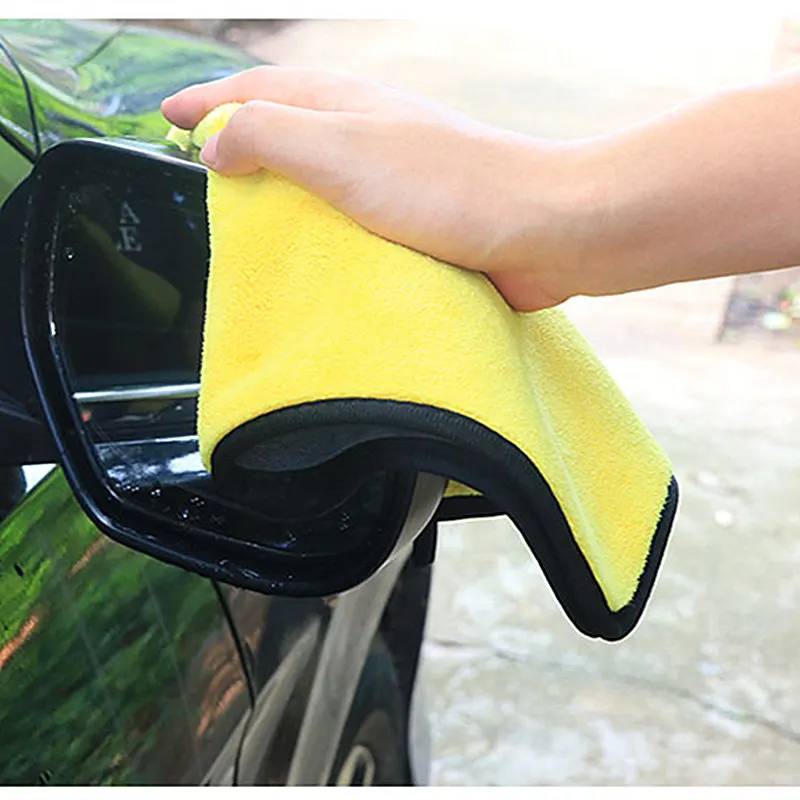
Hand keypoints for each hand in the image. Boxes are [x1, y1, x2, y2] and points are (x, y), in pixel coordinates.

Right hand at [161, 66, 586, 311]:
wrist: (546, 230)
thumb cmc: (453, 187)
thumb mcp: (343, 152)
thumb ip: (272, 139)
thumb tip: (214, 142)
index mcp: (345, 104)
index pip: (257, 91)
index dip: (207, 102)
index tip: (166, 117)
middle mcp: (369, 132)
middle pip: (287, 124)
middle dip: (240, 134)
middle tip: (202, 158)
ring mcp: (396, 175)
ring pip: (320, 171)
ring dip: (281, 182)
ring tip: (248, 210)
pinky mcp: (420, 218)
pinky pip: (354, 217)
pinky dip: (324, 226)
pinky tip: (319, 250)